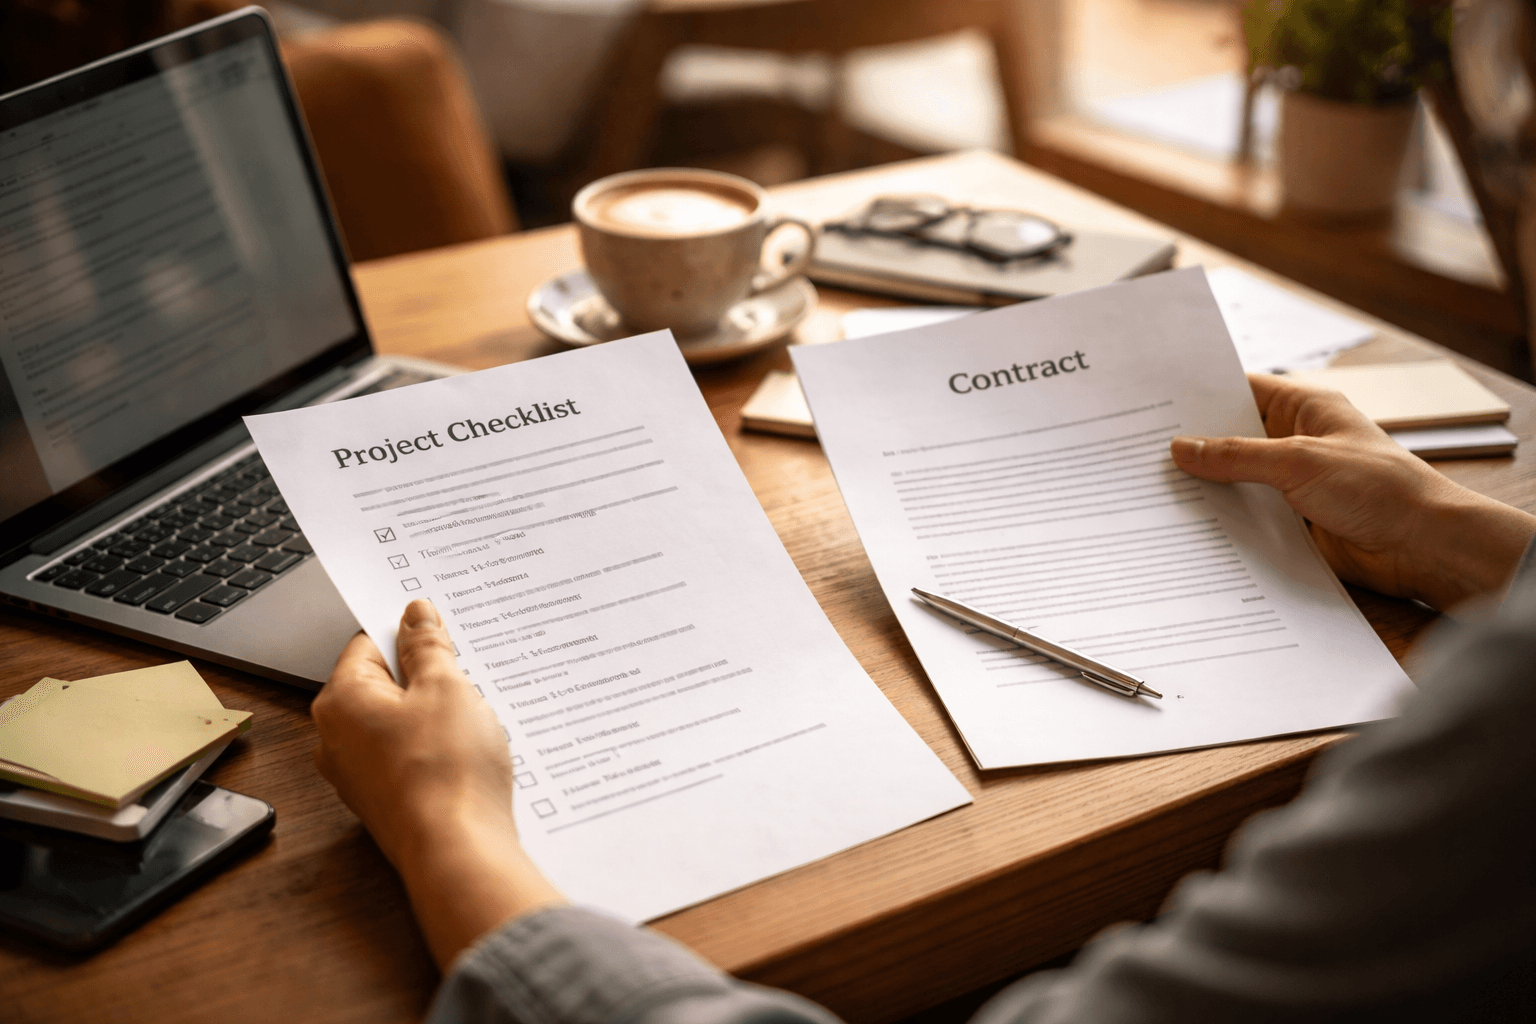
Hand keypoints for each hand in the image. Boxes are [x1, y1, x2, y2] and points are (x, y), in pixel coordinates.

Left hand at [314, 599, 563, 968]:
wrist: (457, 850)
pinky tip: (465, 754)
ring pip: (396, 722)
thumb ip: (428, 646)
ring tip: (469, 721)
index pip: (368, 643)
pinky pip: (406, 756)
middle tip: (464, 677)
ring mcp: (357, 774)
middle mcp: (336, 738)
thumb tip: (415, 616)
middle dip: (424, 677)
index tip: (442, 635)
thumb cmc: (446, 771)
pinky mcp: (384, 800)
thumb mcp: (447, 687)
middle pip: (382, 684)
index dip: (410, 635)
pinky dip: (433, 748)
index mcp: (341, 700)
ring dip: (432, 714)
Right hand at [1170, 373, 1535, 611]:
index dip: (1200, 394)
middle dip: (1192, 447)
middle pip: (1231, 439)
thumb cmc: (1380, 489)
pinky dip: (1221, 523)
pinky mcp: (1290, 523)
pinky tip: (1184, 527)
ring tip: (1150, 490)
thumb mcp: (1300, 461)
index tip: (1154, 402)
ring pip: (1235, 481)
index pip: (1241, 389)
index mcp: (1304, 409)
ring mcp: (1291, 484)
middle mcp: (1295, 443)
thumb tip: (1184, 448)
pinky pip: (1245, 518)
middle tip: (1139, 450)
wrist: (1422, 547)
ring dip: (1204, 488)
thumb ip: (1238, 456)